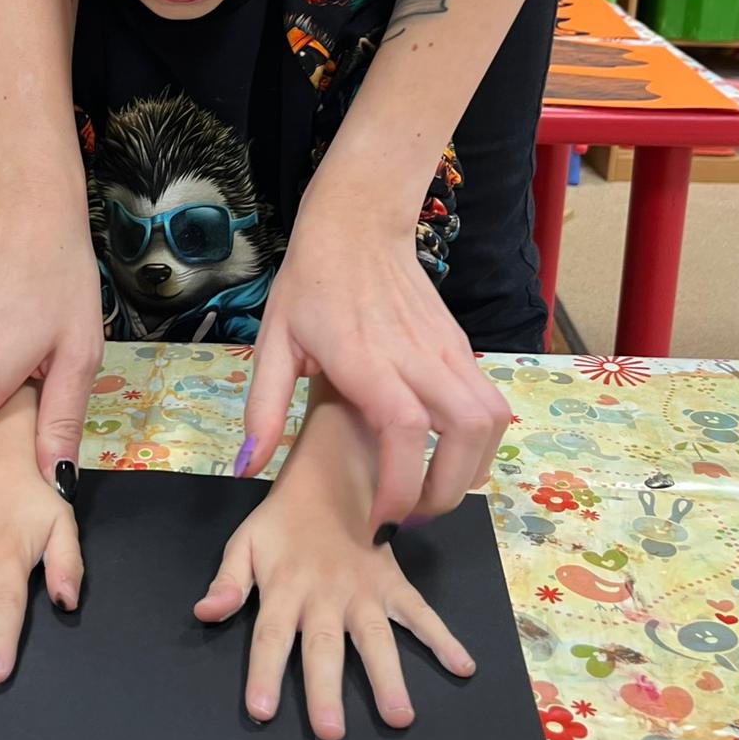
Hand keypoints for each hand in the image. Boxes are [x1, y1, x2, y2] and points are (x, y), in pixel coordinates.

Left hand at [195, 386, 473, 739]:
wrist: (330, 479)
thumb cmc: (282, 523)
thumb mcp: (246, 544)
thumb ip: (229, 581)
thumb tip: (205, 613)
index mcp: (284, 589)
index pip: (269, 637)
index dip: (264, 673)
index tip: (262, 711)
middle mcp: (324, 595)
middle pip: (322, 647)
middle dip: (325, 689)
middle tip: (330, 732)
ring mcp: (363, 591)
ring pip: (375, 638)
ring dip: (387, 677)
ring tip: (399, 717)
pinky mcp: (392, 584)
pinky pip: (420, 612)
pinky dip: (442, 638)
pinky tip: (462, 666)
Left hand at [241, 166, 509, 537]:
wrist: (359, 223)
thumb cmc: (312, 282)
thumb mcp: (274, 341)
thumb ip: (264, 408)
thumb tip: (248, 465)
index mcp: (367, 358)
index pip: (403, 429)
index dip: (401, 483)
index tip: (382, 516)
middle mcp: (417, 357)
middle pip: (464, 433)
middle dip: (446, 490)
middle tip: (411, 514)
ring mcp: (448, 351)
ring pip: (490, 420)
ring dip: (472, 467)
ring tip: (435, 489)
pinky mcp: (461, 347)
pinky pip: (488, 403)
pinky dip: (479, 441)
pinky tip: (447, 454)